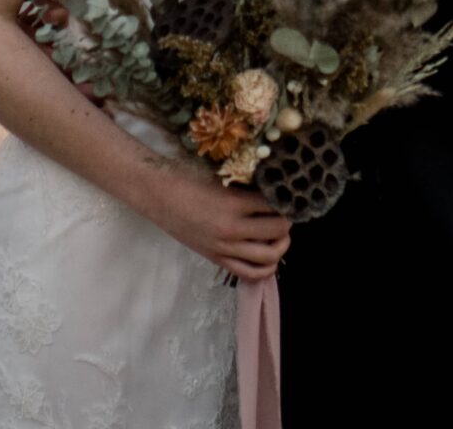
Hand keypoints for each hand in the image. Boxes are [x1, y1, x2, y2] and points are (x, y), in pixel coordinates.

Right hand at [142, 157, 290, 282]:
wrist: (161, 197)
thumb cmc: (190, 180)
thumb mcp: (222, 180)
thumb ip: (246, 189)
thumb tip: (273, 191)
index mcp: (234, 203)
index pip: (274, 205)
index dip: (286, 200)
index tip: (292, 195)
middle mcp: (232, 229)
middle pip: (276, 231)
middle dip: (288, 222)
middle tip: (288, 212)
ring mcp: (225, 248)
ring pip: (268, 256)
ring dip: (281, 245)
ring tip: (281, 234)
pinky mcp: (217, 259)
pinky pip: (248, 272)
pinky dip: (265, 268)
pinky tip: (269, 256)